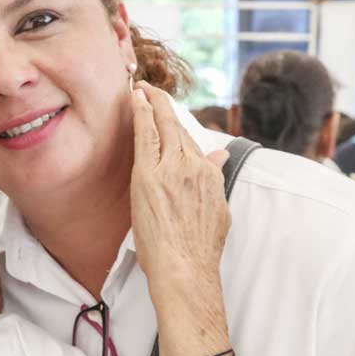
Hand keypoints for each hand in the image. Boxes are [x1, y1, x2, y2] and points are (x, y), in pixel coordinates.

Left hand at [129, 83, 229, 294]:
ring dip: (151, 103)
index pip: (192, 143)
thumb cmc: (198, 249)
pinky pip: (146, 136)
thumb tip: (218, 156)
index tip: (169, 117)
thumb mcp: (217, 211)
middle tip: (151, 90)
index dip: (178, 127)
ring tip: (141, 88)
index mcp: (209, 176)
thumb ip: (215, 179)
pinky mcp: (149, 175)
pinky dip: (142, 113)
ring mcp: (171, 169)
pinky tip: (136, 98)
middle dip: (164, 105)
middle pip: (178, 128)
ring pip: (162, 127)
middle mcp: (193, 167)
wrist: (184, 267)